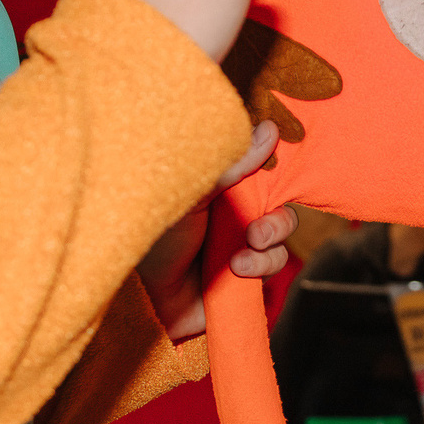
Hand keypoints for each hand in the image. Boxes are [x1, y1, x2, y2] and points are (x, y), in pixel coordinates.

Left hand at [137, 121, 297, 339]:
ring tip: (239, 261)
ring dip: (266, 252)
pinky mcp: (245, 276)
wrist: (143, 292)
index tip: (275, 175)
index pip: (262, 172)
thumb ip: (232, 166)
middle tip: (255, 234)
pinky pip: (273, 270)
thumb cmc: (155, 235)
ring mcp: (241, 246)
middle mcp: (234, 214)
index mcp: (222, 187)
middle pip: (279, 208)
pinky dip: (261, 269)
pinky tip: (238, 272)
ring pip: (280, 242)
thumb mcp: (193, 192)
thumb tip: (269, 131)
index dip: (275, 175)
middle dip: (277, 222)